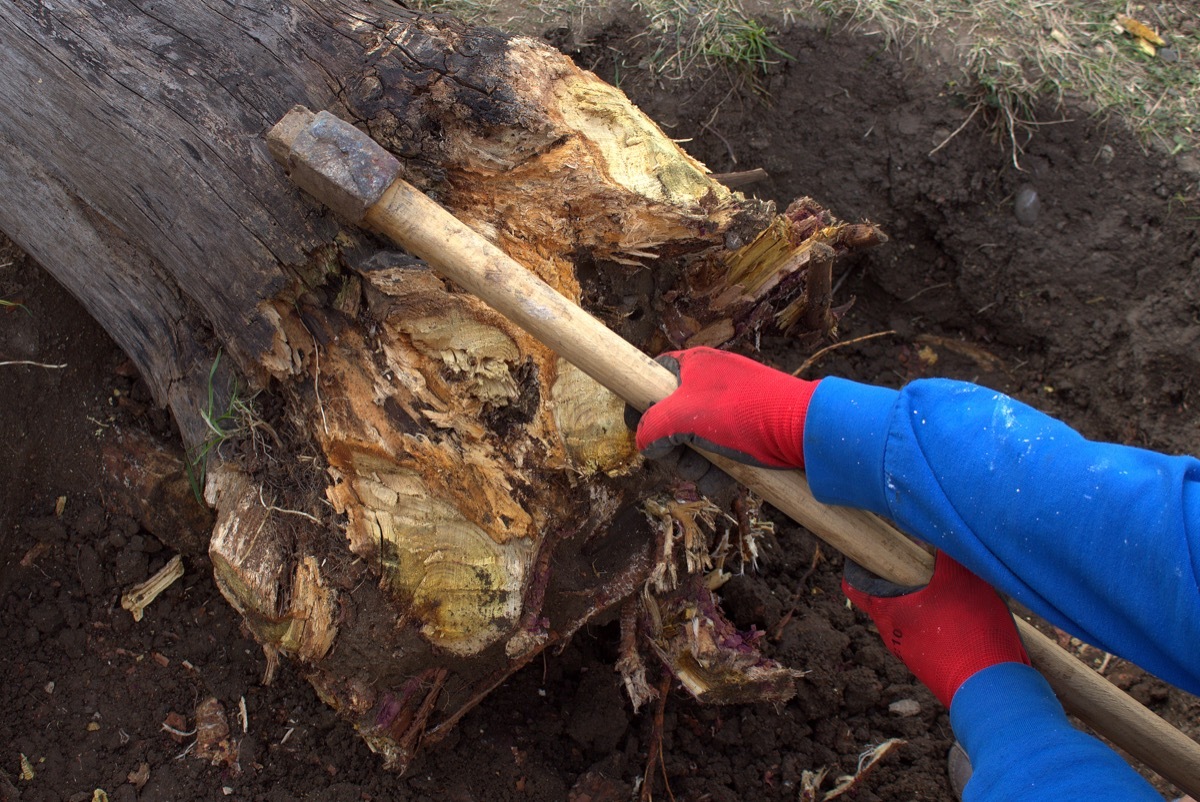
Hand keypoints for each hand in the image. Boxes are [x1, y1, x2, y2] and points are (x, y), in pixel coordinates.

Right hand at [634, 347, 818, 468]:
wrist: (804, 430)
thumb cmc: (745, 413)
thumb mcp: (684, 417)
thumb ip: (652, 427)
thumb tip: (643, 443)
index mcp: (692, 365)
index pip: (650, 379)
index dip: (642, 406)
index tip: (644, 432)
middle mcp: (709, 380)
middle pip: (670, 418)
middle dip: (674, 449)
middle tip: (686, 466)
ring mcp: (729, 404)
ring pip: (694, 439)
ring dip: (698, 466)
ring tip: (714, 480)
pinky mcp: (746, 426)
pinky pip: (719, 448)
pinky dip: (718, 467)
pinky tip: (726, 481)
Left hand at [842, 552, 1030, 707]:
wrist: (992, 690)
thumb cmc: (971, 631)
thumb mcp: (963, 579)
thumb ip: (946, 554)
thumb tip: (937, 532)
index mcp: (887, 610)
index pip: (855, 584)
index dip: (859, 564)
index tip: (873, 549)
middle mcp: (891, 633)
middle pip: (884, 598)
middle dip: (900, 580)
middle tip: (923, 564)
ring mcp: (910, 653)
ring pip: (908, 618)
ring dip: (923, 604)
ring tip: (952, 591)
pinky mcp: (931, 666)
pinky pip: (926, 637)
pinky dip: (938, 624)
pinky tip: (965, 618)